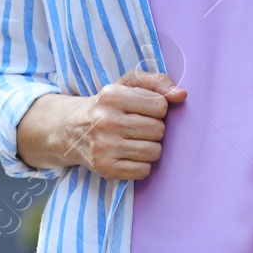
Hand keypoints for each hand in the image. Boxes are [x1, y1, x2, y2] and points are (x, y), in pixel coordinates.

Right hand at [67, 69, 186, 179]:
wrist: (71, 129)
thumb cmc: (107, 105)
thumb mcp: (127, 84)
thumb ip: (157, 81)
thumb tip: (181, 94)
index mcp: (111, 95)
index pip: (160, 105)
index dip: (157, 108)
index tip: (143, 110)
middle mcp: (106, 120)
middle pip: (158, 130)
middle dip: (154, 129)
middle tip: (138, 127)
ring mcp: (104, 146)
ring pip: (153, 152)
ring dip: (150, 147)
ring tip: (135, 141)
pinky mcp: (105, 168)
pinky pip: (143, 171)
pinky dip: (141, 164)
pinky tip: (129, 155)